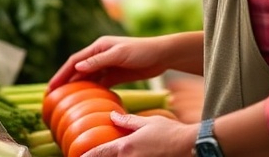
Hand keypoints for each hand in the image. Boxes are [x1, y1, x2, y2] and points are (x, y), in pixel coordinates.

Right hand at [48, 35, 178, 92]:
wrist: (162, 55)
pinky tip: (86, 99)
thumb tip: (77, 68)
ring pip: (88, 77)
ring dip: (77, 86)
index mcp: (98, 46)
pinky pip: (100, 83)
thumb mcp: (119, 54)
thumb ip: (98, 61)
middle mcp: (100, 55)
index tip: (51, 86)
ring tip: (66, 99)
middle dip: (65, 81)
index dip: (62, 73)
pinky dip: (92, 90)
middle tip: (53, 96)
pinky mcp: (116, 74)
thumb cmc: (141, 50)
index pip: (75, 61)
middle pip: (78, 69)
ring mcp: (108, 65)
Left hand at [80, 112, 196, 156]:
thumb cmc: (171, 132)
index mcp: (126, 147)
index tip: (76, 156)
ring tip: (116, 154)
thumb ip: (128, 121)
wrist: (192, 146)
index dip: (86, 156)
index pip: (99, 153)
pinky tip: (129, 156)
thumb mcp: (148, 122)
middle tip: (87, 156)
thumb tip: (112, 116)